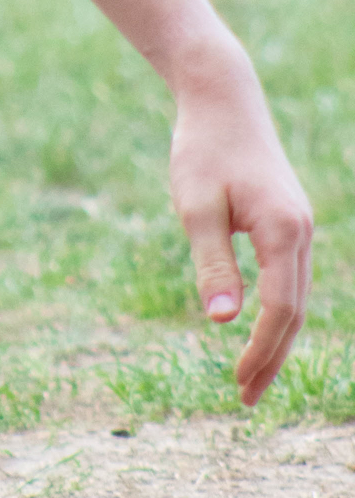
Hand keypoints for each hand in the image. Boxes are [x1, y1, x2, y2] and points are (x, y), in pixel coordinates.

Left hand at [167, 50, 313, 403]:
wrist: (222, 99)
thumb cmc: (203, 150)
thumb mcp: (196, 207)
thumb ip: (212, 263)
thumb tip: (222, 321)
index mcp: (283, 231)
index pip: (280, 309)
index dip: (262, 350)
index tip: (238, 383)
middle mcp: (301, 232)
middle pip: (294, 311)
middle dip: (272, 357)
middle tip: (245, 398)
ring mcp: (298, 227)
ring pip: (295, 297)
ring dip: (275, 339)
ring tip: (248, 377)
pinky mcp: (286, 222)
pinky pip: (289, 279)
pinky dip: (277, 311)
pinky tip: (257, 331)